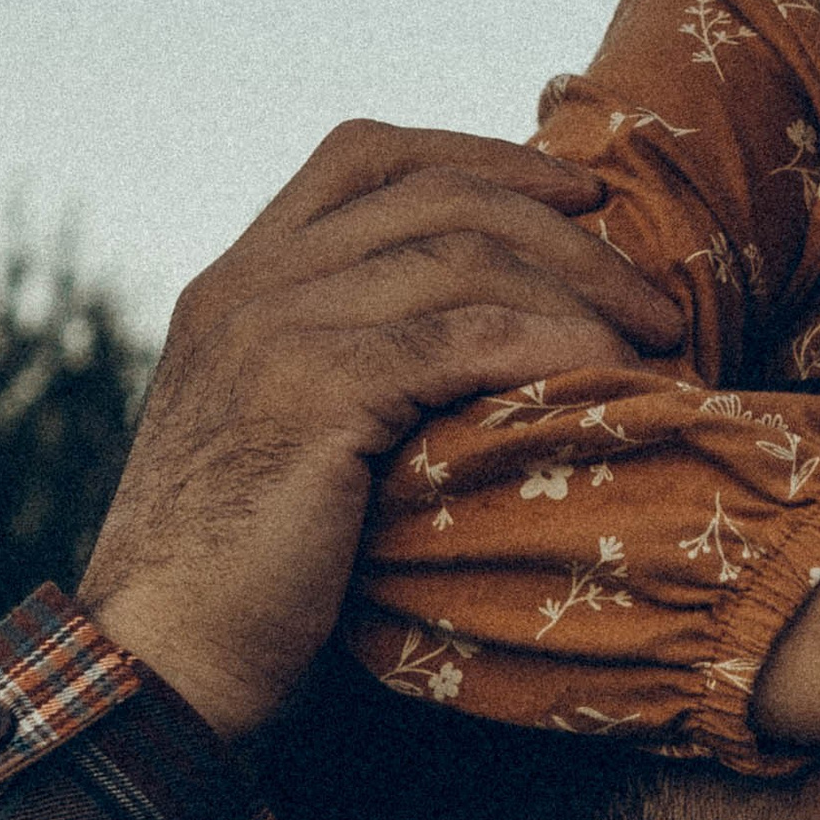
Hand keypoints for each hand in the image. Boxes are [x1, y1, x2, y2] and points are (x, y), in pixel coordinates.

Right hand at [79, 122, 683, 741]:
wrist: (167, 661)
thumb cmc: (243, 583)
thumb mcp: (283, 444)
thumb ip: (342, 372)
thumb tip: (468, 358)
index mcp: (237, 282)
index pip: (365, 158)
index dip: (482, 158)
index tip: (578, 194)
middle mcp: (248, 284)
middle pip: (434, 195)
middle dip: (562, 230)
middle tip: (649, 292)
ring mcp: (273, 329)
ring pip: (459, 256)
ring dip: (578, 289)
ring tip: (652, 338)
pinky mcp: (313, 392)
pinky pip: (462, 337)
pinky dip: (551, 345)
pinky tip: (607, 377)